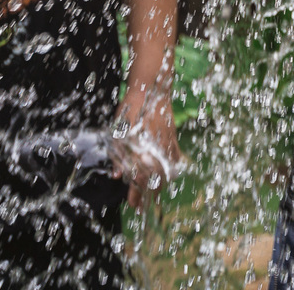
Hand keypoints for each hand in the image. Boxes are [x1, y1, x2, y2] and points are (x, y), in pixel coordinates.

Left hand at [113, 87, 181, 210]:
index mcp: (144, 151)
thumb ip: (118, 156)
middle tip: (141, 205)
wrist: (150, 88)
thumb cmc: (130, 109)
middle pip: (156, 180)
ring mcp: (167, 143)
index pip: (141, 180)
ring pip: (167, 171)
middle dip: (148, 195)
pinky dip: (173, 167)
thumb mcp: (118, 132)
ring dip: (160, 184)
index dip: (136, 195)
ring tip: (154, 192)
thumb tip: (117, 176)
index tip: (133, 205)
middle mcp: (158, 150)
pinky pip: (176, 156)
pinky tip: (170, 173)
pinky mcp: (172, 136)